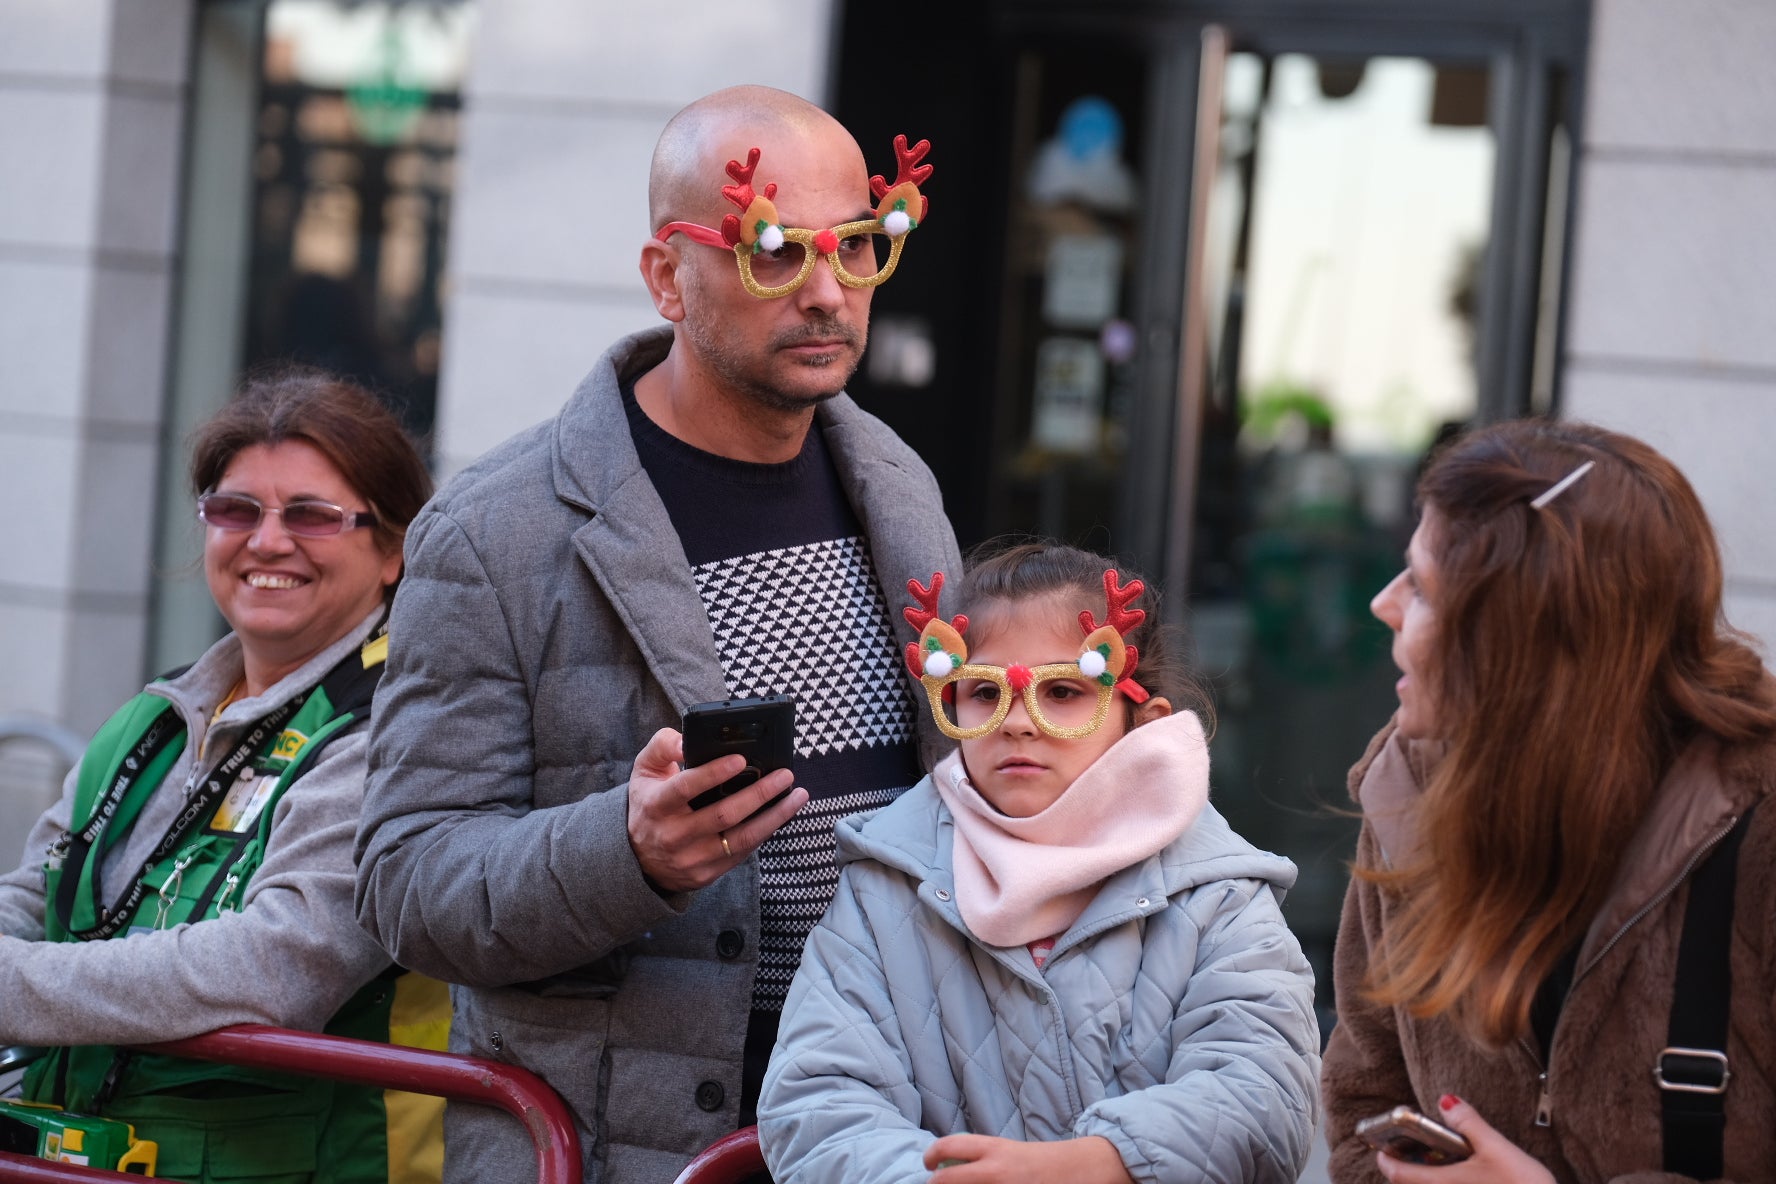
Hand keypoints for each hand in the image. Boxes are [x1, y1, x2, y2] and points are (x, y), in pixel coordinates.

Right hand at [626, 728, 806, 893]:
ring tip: (798, 795)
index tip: (740, 759)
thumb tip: (687, 739)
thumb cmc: (648, 805)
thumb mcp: (644, 771)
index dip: (713, 774)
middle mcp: (673, 835)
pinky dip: (765, 832)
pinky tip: (782, 814)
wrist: (636, 859)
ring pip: (741, 838)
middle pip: (723, 814)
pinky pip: (742, 853)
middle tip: (785, 774)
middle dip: (758, 793)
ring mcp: (691, 858)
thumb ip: (662, 746)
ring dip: (775, 817)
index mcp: (657, 805)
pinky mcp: (706, 874)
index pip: (686, 788)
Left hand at [923, 1134, 1132, 1183]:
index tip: (928, 1165)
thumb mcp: (1007, 1150)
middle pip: (945, 1180)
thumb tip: (946, 1165)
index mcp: (993, 1149)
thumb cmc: (1040, 1162)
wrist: (1079, 1170)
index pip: (948, 1147)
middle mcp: (994, 1171)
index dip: (930, 1157)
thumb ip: (980, 1156)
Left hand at [1374, 1095, 1554, 1183]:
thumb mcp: (1495, 1147)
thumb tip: (1446, 1101)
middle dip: (1406, 1168)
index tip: (1380, 1146)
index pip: (1397, 1175)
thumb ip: (1468, 1123)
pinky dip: (1447, 1182)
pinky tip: (1465, 1175)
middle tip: (1409, 1148)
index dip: (1384, 1160)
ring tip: (1438, 1159)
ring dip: (1428, 1177)